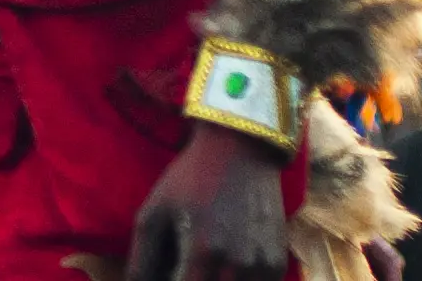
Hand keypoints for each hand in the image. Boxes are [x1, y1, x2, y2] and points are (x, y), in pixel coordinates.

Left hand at [127, 128, 293, 280]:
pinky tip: (219, 266)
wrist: (240, 152)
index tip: (163, 274)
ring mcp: (264, 266)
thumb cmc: (189, 180)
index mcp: (204, 251)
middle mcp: (239, 264)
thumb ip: (143, 258)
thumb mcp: (154, 212)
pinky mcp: (278, 264)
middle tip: (178, 268)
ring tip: (196, 266)